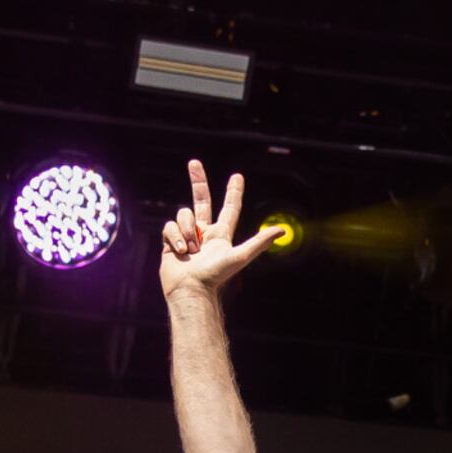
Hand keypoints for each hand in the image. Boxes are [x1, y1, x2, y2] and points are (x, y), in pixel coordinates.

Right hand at [158, 160, 277, 304]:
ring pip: (184, 215)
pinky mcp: (170, 242)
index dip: (234, 193)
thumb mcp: (241, 257)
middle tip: (194, 162)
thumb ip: (259, 242)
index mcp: (221, 235)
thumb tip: (282, 230)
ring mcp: (187, 237)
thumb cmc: (215, 276)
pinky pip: (169, 227)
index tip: (237, 176)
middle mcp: (204, 233)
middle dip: (198, 181)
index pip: (230, 209)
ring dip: (187, 230)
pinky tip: (181, 253)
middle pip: (201, 200)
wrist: (190, 290)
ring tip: (191, 251)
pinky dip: (175, 237)